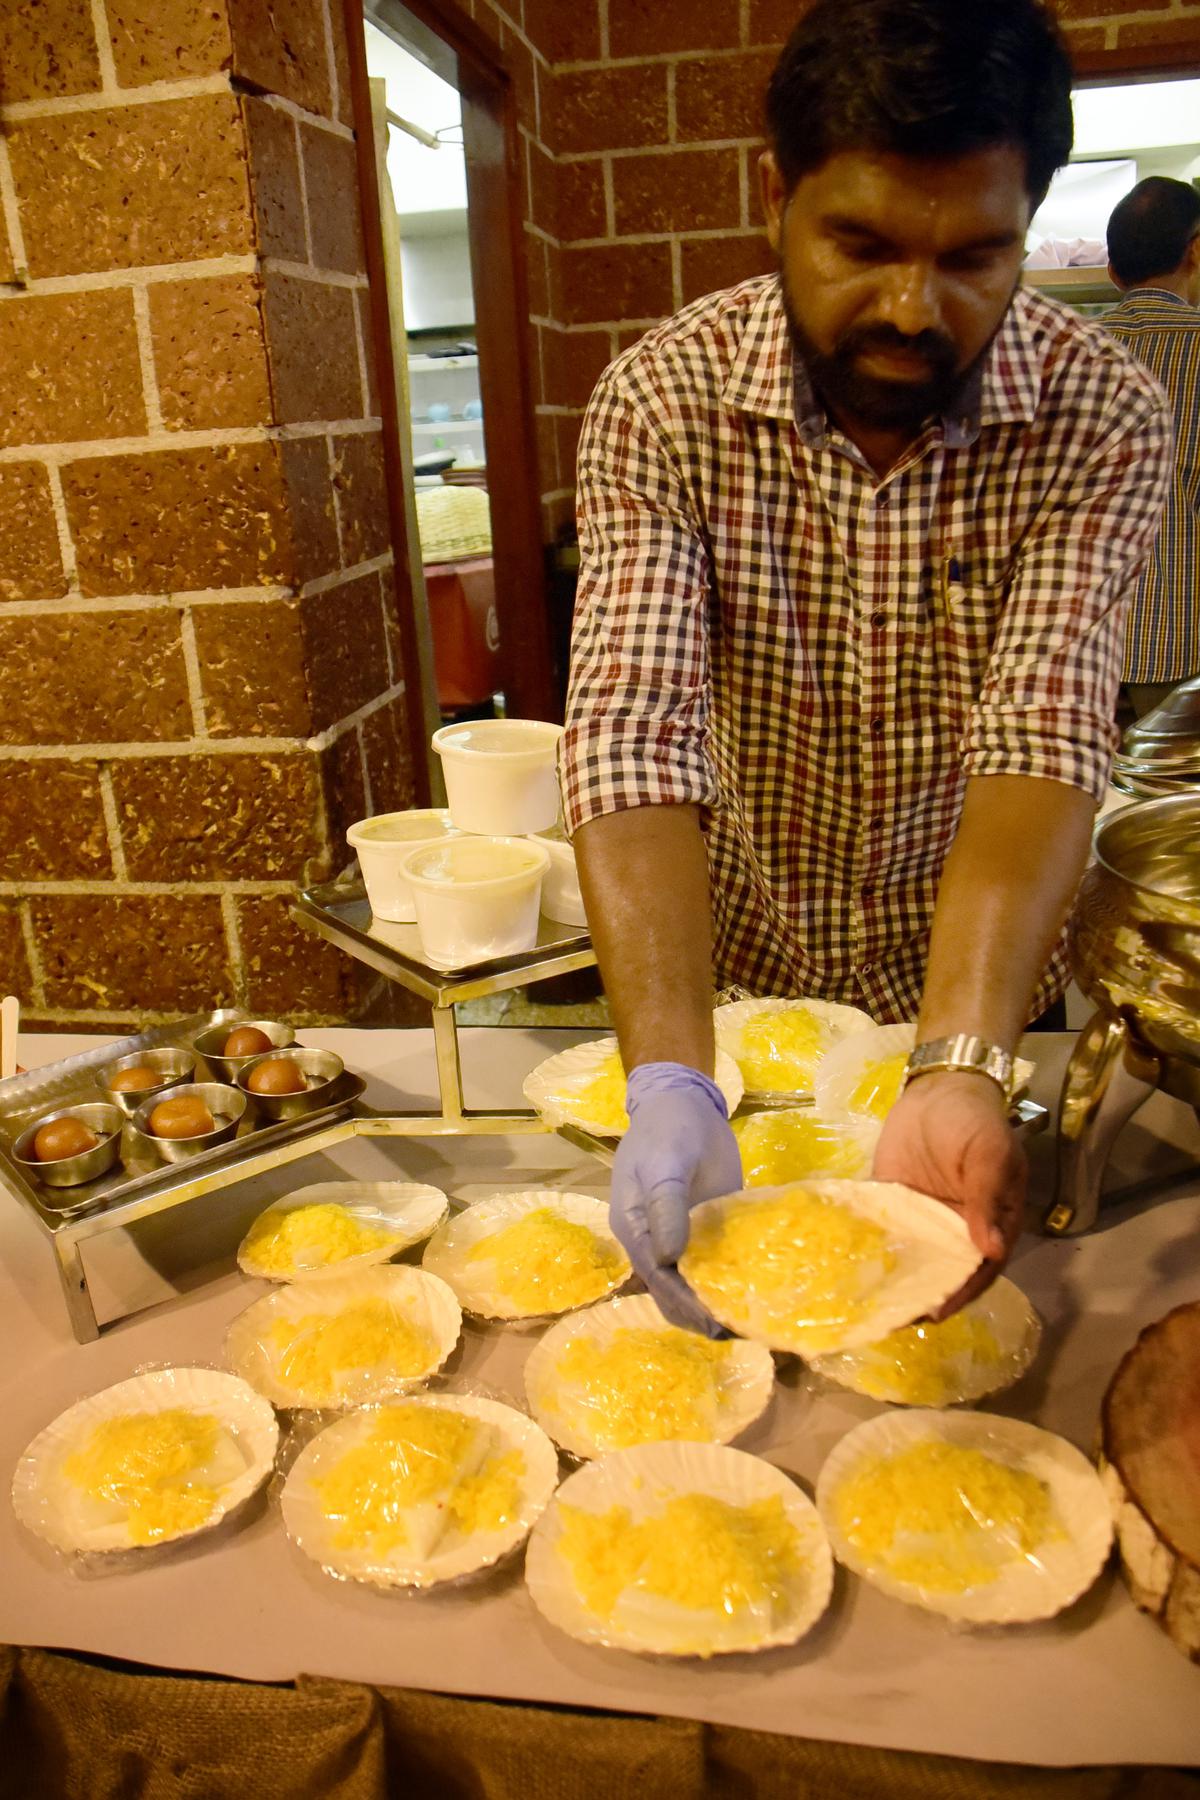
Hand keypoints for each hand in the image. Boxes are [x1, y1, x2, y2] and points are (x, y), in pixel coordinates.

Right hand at [610, 1062, 743, 1336]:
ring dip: (712, 1307)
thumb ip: (666, 1206)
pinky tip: (751, 1298)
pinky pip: (711, 1264)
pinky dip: (725, 1284)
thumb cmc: (669, 1129)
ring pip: (689, 1285)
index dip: (684, 1302)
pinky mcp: (704, 1230)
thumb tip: (668, 1258)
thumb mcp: (666, 1163)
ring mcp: (679, 1238)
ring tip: (748, 1327)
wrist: (684, 1101)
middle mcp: (653, 1242)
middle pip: (670, 1291)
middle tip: (738, 1333)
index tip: (713, 1323)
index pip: (658, 1277)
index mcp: (634, 1228)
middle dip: (699, 1315)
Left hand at [871, 1070, 1026, 1317]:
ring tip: (865, 1306)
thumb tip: (990, 1249)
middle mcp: (953, 1229)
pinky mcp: (890, 1202)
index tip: (936, 1313)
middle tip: (891, 1320)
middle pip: (939, 1271)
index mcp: (988, 1223)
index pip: (977, 1269)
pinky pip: (879, 1230)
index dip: (960, 1293)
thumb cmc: (973, 1121)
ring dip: (891, 1280)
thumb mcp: (988, 1153)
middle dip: (919, 1296)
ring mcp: (920, 1217)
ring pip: (908, 1257)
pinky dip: (866, 1248)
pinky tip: (846, 1266)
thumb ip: (987, 1197)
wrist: (939, 1087)